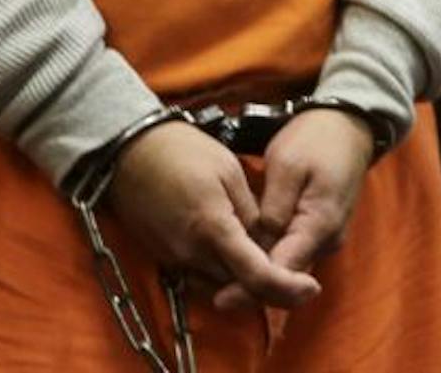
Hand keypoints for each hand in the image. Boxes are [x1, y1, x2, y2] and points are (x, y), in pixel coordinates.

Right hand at [108, 121, 321, 309]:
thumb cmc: (182, 151)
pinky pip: (198, 277)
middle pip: (239, 289)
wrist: (128, 151)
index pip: (257, 276)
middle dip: (270, 289)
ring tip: (266, 264)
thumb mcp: (229, 171)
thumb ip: (251, 213)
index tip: (311, 287)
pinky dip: (221, 273)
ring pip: (219, 287)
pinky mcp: (163, 257)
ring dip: (244, 283)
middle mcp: (192, 253)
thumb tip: (267, 241)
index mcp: (213, 228)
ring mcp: (174, 258)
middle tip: (296, 279)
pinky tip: (232, 255)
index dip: (288, 288)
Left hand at [212, 107, 373, 312]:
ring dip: (260, 272)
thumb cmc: (316, 139)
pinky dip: (270, 256)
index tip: (221, 298)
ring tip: (222, 276)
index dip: (250, 286)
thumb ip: (274, 207)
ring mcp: (325, 237)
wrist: (348, 126)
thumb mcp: (288, 165)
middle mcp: (327, 240)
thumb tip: (258, 241)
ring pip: (289, 265)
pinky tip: (244, 254)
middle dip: (252, 285)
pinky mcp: (319, 230)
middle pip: (286, 274)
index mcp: (319, 224)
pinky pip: (293, 251)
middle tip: (214, 293)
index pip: (283, 269)